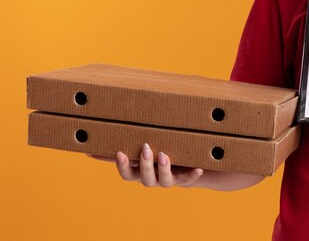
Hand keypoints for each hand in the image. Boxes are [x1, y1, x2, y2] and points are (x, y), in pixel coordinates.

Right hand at [89, 143, 203, 187]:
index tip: (120, 152)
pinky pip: (188, 179)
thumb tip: (96, 141)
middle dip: (145, 164)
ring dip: (164, 169)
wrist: (181, 167)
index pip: (127, 174)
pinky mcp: (184, 178)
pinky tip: (198, 168)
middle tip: (146, 148)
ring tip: (164, 155)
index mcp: (140, 172)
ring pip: (164, 181)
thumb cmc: (155, 153)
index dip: (123, 165)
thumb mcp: (142, 148)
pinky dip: (192, 174)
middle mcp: (153, 178)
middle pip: (145, 178)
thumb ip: (127, 143)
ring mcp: (168, 180)